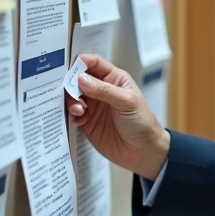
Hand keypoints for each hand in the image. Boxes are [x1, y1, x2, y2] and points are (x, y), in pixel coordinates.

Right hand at [67, 54, 169, 179]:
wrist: (143, 152)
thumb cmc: (142, 123)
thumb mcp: (127, 102)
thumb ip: (104, 90)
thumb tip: (80, 78)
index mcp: (114, 79)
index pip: (94, 63)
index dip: (81, 63)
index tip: (70, 69)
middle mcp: (101, 90)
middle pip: (78, 79)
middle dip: (71, 84)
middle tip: (73, 94)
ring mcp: (93, 106)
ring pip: (73, 96)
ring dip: (72, 101)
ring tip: (80, 110)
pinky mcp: (87, 122)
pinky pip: (72, 114)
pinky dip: (71, 115)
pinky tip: (79, 120)